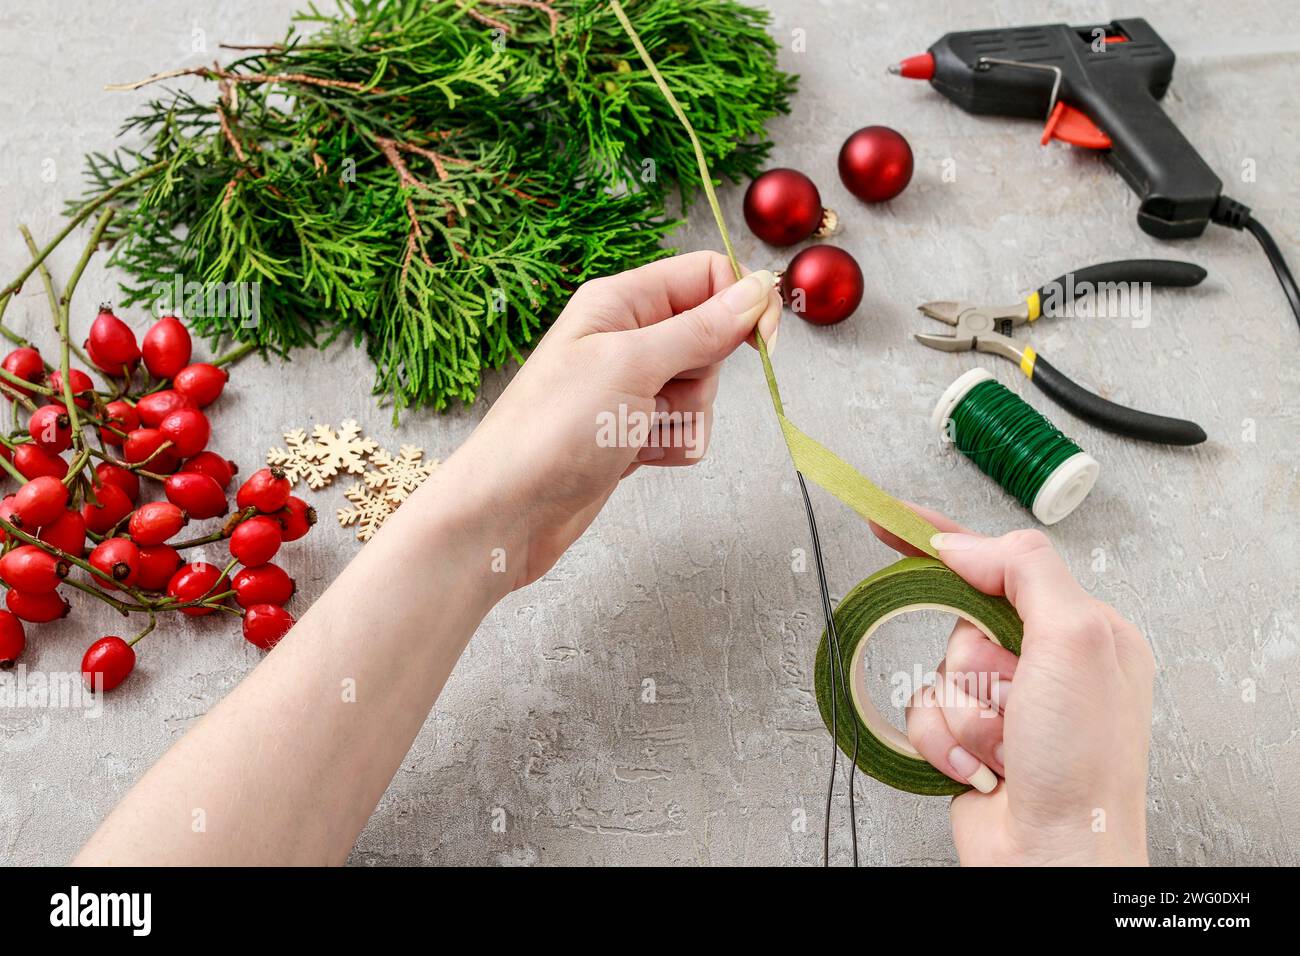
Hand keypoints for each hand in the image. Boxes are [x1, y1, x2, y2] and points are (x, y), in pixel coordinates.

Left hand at [440, 250, 780, 590]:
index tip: (764, 344)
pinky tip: (633, 458)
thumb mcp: (632, 366)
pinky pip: (686, 430)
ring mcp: (631, 387)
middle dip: (703, 378)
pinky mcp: (634, 431)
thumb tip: (759, 289)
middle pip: (712, 338)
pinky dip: (672, 448)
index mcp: (620, 301)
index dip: (742, 304)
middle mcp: (627, 337)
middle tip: (657, 397)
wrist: (506, 513)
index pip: (707, 275)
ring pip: (704, 391)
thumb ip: (701, 328)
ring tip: (634, 434)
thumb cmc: (551, 432)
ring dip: (685, 420)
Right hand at [874, 509, 1154, 865]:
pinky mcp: (967, 735)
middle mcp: (1043, 661)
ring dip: (963, 712)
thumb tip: (963, 543)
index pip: (1000, 561)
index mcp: (1081, 629)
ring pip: (937, 670)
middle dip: (975, 663)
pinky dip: (944, 741)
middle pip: (959, 619)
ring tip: (1005, 745)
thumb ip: (1024, 570)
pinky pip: (922, 712)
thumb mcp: (1075, 641)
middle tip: (1011, 693)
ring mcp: (1004, 702)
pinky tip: (981, 767)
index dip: (941, 538)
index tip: (890, 519)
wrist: (1055, 857)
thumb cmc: (1087, 765)